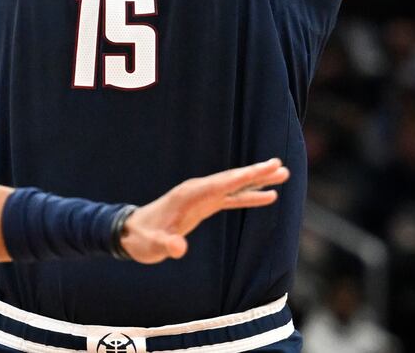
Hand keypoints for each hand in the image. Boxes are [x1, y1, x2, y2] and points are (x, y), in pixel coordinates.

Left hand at [121, 158, 288, 263]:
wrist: (132, 234)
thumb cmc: (141, 238)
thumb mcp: (152, 245)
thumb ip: (166, 245)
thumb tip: (179, 249)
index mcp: (187, 195)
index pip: (219, 185)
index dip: (240, 178)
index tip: (261, 170)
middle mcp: (196, 191)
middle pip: (230, 179)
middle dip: (254, 173)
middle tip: (279, 165)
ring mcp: (201, 197)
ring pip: (233, 186)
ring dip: (257, 181)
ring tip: (281, 174)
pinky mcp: (204, 205)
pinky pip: (231, 198)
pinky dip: (249, 196)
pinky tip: (268, 195)